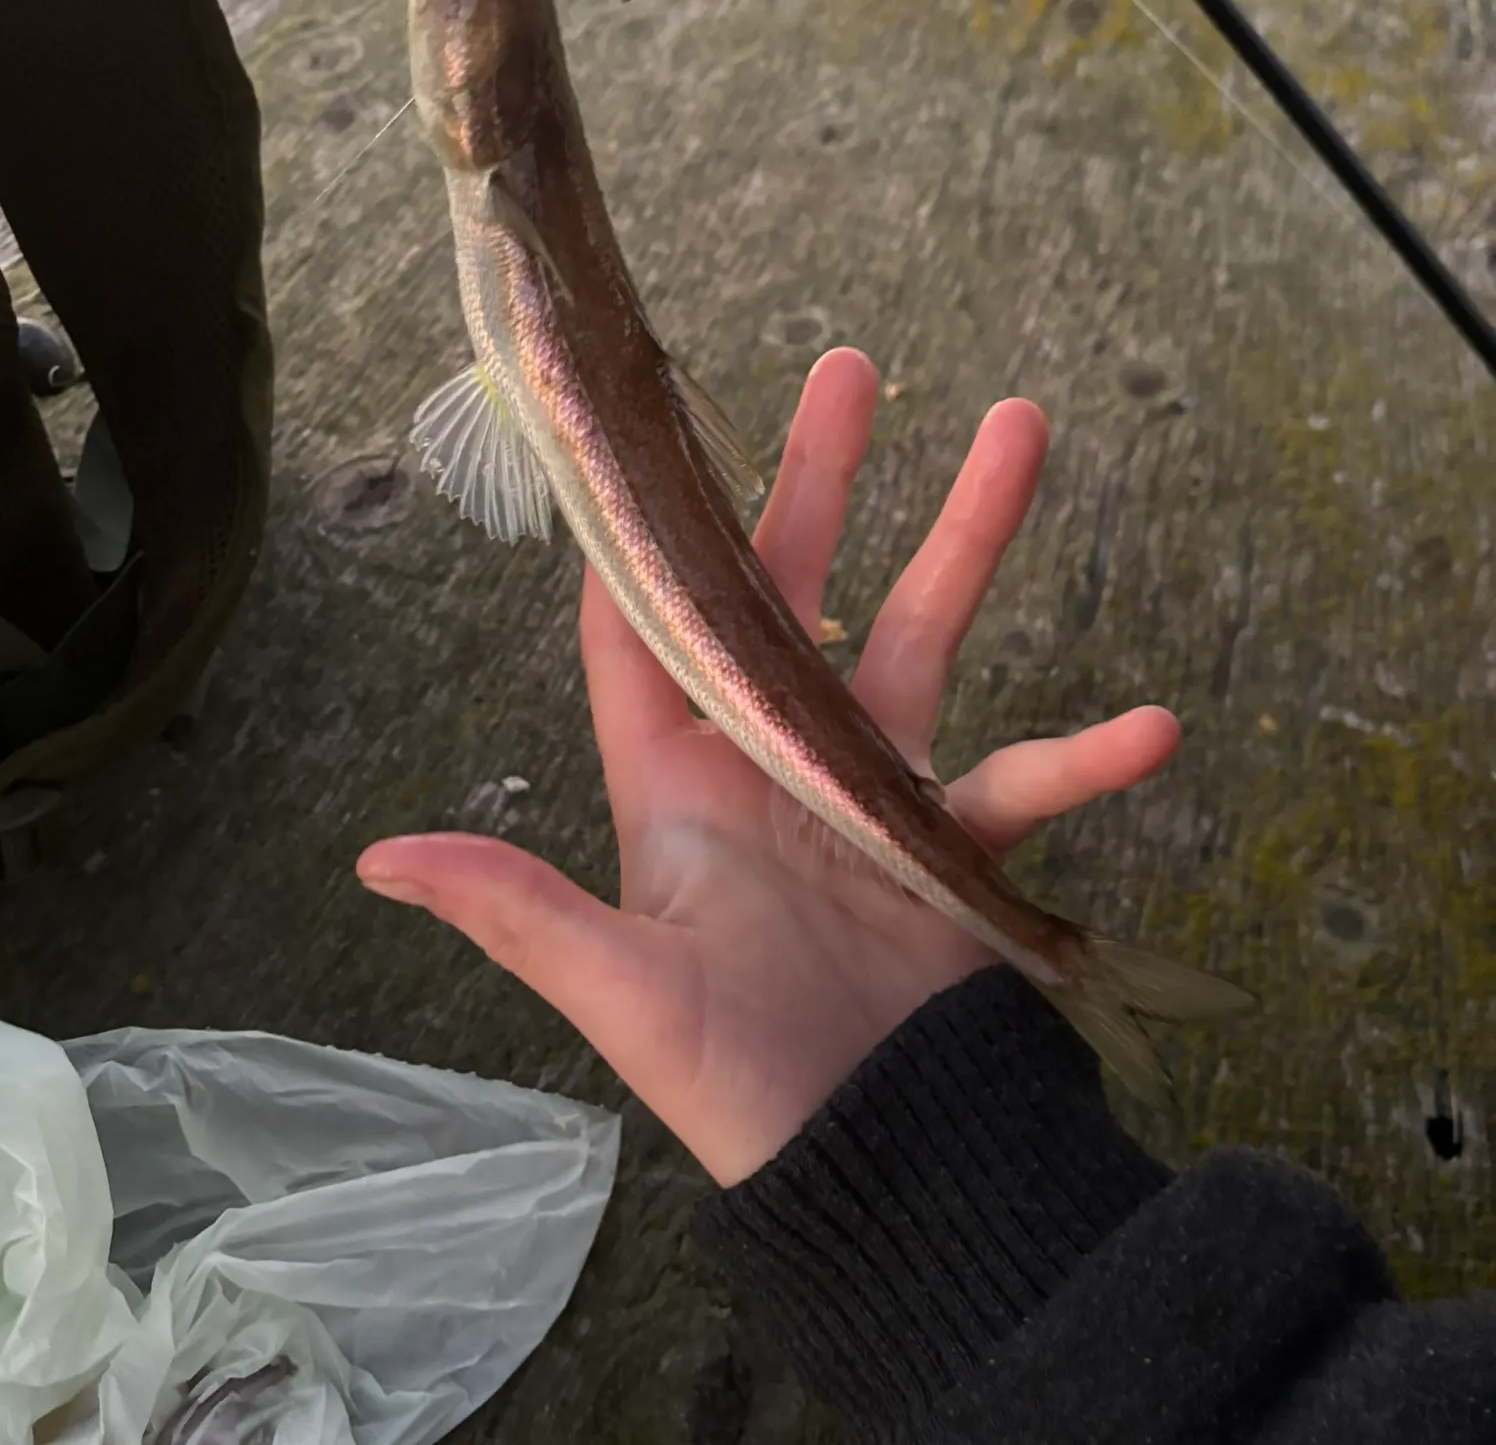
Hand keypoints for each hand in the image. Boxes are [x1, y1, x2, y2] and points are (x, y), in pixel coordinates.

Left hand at [357, 350, 1180, 1186]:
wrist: (868, 1161)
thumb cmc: (733, 1078)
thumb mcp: (620, 988)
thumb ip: (515, 909)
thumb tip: (376, 860)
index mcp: (675, 781)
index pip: (641, 631)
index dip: (644, 539)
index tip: (658, 434)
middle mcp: (765, 766)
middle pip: (788, 591)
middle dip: (817, 481)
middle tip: (849, 373)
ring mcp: (863, 793)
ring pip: (917, 636)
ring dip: (968, 539)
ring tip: (1021, 430)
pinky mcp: (944, 839)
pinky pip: (1024, 777)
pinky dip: (1087, 756)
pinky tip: (1156, 726)